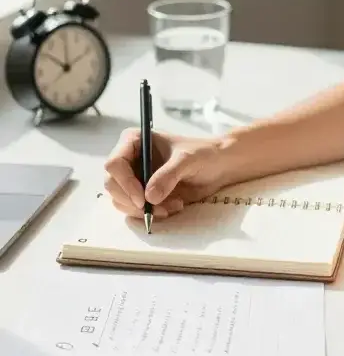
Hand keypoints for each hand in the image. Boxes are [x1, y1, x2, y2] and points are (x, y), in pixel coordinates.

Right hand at [104, 129, 231, 218]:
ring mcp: (134, 178)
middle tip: (157, 210)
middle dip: (132, 201)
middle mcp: (130, 159)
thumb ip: (168, 175)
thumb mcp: (187, 160)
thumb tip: (149, 197)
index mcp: (134, 141)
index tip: (143, 200)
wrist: (219, 166)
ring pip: (121, 200)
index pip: (114, 163)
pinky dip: (150, 214)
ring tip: (171, 206)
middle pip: (112, 185)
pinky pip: (134, 210)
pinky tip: (173, 207)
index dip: (125, 183)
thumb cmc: (203, 154)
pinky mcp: (142, 194)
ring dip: (143, 210)